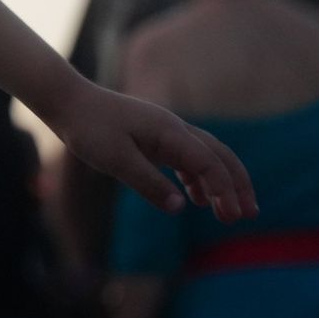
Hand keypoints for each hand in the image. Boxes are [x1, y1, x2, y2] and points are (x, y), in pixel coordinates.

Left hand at [45, 77, 255, 220]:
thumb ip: (148, 183)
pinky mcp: (154, 138)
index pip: (209, 163)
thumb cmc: (89, 128)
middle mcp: (174, 129)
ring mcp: (165, 132)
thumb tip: (181, 208)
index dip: (225, 189)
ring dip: (220, 183)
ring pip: (205, 156)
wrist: (68, 102)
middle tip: (249, 214)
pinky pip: (186, 158)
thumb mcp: (116, 159)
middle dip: (237, 184)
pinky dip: (197, 178)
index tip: (234, 215)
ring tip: (229, 212)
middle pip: (218, 156)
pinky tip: (197, 199)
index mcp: (169, 132)